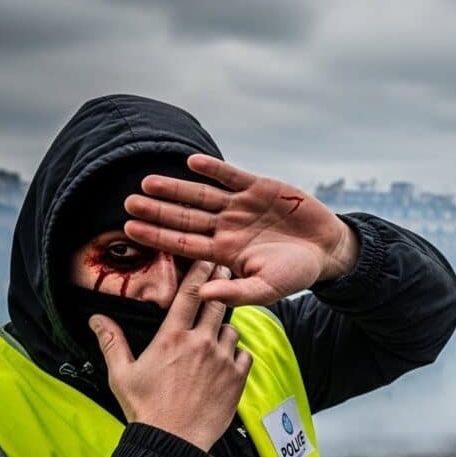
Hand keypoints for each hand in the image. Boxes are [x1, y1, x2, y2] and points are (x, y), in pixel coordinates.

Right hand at [89, 261, 252, 451]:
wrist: (173, 442)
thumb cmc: (145, 409)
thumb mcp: (121, 374)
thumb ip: (112, 341)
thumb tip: (97, 318)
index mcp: (172, 337)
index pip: (190, 294)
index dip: (200, 273)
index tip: (207, 260)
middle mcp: (200, 343)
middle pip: (217, 303)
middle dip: (221, 288)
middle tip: (224, 278)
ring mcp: (222, 360)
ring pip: (232, 329)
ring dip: (225, 328)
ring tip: (216, 335)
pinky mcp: (237, 378)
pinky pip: (244, 354)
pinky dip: (238, 354)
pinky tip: (227, 361)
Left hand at [123, 154, 358, 305]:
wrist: (326, 250)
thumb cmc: (296, 274)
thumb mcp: (268, 289)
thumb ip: (236, 292)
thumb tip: (203, 294)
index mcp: (224, 253)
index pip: (183, 244)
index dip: (157, 237)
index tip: (129, 230)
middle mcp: (226, 227)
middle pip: (185, 218)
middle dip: (157, 211)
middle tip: (128, 203)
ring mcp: (241, 206)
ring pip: (202, 196)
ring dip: (176, 188)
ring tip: (148, 182)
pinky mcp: (259, 188)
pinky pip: (231, 176)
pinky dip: (214, 170)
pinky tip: (193, 163)